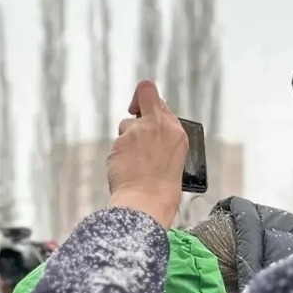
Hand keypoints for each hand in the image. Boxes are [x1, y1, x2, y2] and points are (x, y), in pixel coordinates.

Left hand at [108, 81, 186, 226]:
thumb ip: (162, 137)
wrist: (148, 201)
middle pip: (145, 91)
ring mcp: (139, 131)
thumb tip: (148, 127)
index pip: (162, 104)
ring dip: (126, 139)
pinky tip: (125, 168)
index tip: (145, 113)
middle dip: (137, 100)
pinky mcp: (121, 140)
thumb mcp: (173, 157)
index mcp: (176, 132)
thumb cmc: (161, 188)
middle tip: (133, 111)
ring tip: (133, 162)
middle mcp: (159, 125)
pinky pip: (117, 143)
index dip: (151, 107)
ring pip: (126, 124)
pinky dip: (118, 155)